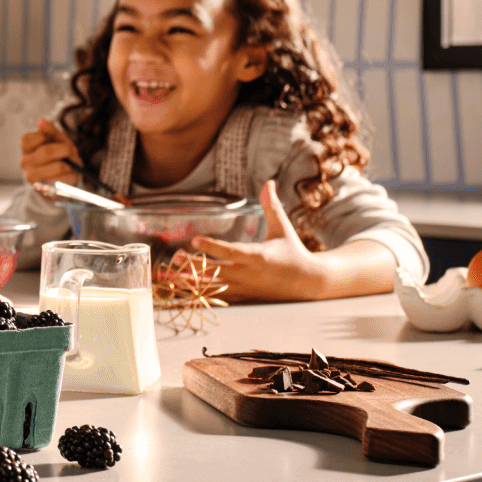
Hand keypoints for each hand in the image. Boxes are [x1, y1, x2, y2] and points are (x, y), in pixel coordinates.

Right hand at [18, 118, 84, 187]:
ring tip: (69, 166)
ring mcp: (32, 177)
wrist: (60, 179)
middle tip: (69, 152)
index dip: (47, 137)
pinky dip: (70, 177)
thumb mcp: (57, 140)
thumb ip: (50, 130)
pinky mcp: (43, 190)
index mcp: (26, 148)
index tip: (53, 139)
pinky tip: (67, 176)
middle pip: (47, 152)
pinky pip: (63, 181)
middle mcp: (25, 162)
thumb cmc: (58, 156)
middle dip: (65, 150)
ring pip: (58, 167)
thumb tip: (41, 121)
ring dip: (70, 166)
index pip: (29, 139)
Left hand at [186, 181, 320, 300]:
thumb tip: (268, 182)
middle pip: (218, 272)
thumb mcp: (282, 228)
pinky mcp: (245, 298)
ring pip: (215, 289)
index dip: (213, 247)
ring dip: (193, 284)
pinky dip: (202, 296)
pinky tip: (183, 292)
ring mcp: (246, 289)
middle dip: (196, 266)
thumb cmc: (293, 251)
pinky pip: (220, 299)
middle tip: (175, 259)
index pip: (232, 252)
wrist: (309, 283)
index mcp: (259, 256)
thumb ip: (272, 207)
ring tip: (171, 278)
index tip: (194, 240)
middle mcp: (250, 275)